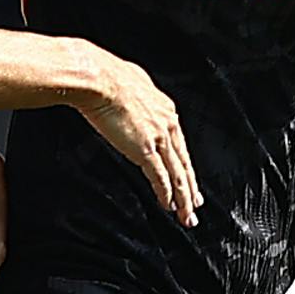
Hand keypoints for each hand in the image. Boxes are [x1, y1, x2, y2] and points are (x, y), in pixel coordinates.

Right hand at [74, 53, 200, 225]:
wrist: (99, 79)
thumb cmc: (107, 77)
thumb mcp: (132, 84)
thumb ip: (138, 97)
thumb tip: (133, 95)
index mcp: (166, 110)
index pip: (180, 146)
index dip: (185, 166)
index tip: (189, 181)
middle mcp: (168, 125)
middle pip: (184, 163)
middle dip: (191, 189)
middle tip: (195, 206)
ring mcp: (158, 138)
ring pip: (177, 174)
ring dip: (183, 198)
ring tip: (186, 216)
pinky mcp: (145, 149)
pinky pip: (160, 177)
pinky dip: (165, 193)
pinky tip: (168, 205)